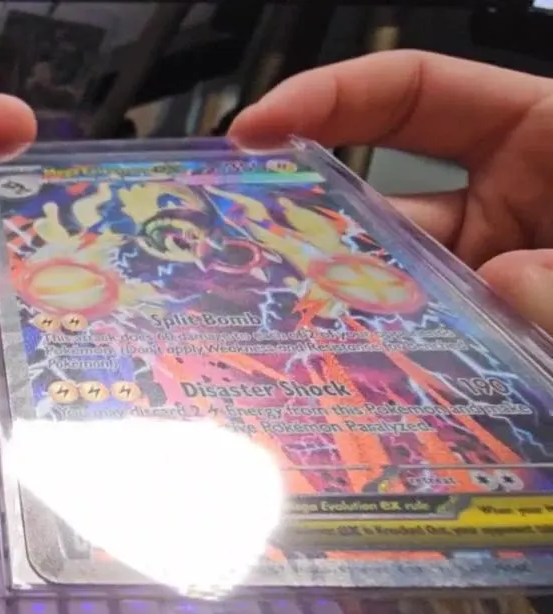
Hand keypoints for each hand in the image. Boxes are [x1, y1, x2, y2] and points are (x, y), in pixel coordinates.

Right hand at [229, 50, 552, 330]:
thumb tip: (505, 283)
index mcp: (541, 136)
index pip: (413, 92)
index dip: (328, 98)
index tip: (253, 130)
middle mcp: (507, 201)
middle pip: (382, 196)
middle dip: (310, 223)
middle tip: (238, 245)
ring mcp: (494, 271)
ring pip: (393, 282)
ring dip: (346, 307)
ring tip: (289, 330)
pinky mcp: (493, 333)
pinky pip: (428, 342)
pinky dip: (390, 360)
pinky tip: (354, 373)